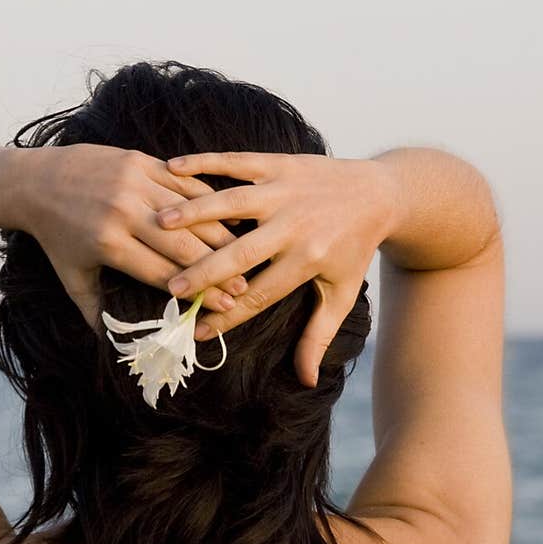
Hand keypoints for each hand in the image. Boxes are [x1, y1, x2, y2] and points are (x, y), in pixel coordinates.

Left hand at [18, 143, 250, 327]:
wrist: (35, 181)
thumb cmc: (57, 236)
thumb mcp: (72, 277)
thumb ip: (95, 312)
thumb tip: (114, 347)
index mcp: (109, 244)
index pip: (164, 273)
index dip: (198, 292)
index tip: (224, 306)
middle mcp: (124, 212)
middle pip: (184, 245)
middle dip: (218, 269)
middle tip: (243, 286)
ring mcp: (133, 182)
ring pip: (190, 212)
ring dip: (220, 234)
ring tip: (244, 252)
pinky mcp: (139, 160)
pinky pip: (183, 182)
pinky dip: (207, 199)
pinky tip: (227, 215)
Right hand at [156, 151, 394, 385]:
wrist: (382, 193)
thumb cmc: (353, 249)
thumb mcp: (340, 293)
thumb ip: (318, 335)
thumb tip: (306, 382)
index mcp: (308, 260)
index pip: (260, 294)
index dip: (228, 315)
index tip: (197, 330)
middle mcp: (295, 226)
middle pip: (242, 253)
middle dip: (204, 271)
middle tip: (171, 287)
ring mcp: (286, 191)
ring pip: (233, 202)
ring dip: (196, 212)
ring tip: (161, 222)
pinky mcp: (280, 164)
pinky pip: (238, 162)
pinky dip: (206, 162)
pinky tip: (173, 167)